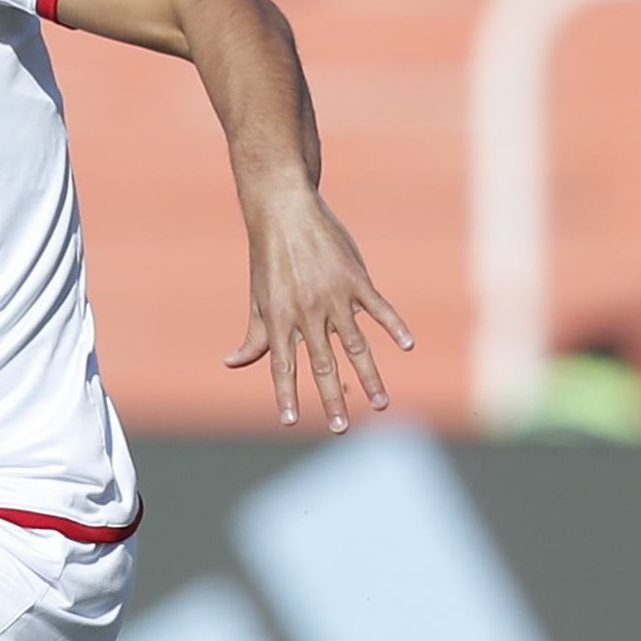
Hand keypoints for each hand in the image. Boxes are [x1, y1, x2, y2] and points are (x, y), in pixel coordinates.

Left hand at [226, 184, 413, 430]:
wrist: (284, 213)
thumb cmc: (268, 260)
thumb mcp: (258, 299)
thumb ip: (254, 337)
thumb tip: (232, 363)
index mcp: (279, 320)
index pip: (282, 367)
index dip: (284, 394)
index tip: (289, 421)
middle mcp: (306, 313)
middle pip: (322, 365)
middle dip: (332, 399)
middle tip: (340, 428)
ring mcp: (333, 297)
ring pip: (354, 345)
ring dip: (369, 377)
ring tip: (380, 403)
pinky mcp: (355, 279)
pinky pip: (378, 308)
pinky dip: (393, 326)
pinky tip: (407, 345)